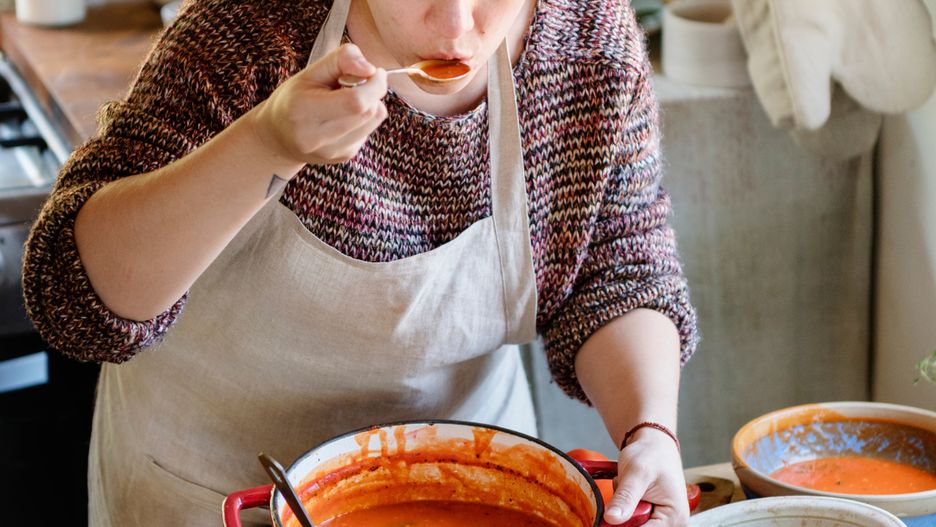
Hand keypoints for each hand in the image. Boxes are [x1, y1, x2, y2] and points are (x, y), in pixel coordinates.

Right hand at [250, 43, 388, 166]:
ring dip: (370, 104)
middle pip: (369, 111)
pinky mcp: (344, 156)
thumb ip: (340, 60)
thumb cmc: (293, 99)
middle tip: (355, 82)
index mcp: (305, 111)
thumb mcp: (309, 72)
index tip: (374, 72)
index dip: (374, 84)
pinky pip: (369, 130)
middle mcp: (318, 137)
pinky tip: (343, 116)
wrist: (278, 137)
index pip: (356, 101)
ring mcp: (333, 151)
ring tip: (346, 100)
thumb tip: (370, 68)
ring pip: (374, 121)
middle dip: (372, 91)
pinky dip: (363, 118)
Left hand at [605, 428, 688, 526]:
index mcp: (674, 517)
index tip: (610, 514)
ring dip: (623, 509)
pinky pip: (631, 519)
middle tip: (624, 491)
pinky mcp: (652, 516)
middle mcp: (672, 523)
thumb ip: (625, 497)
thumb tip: (611, 518)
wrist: (653, 444)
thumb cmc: (651, 454)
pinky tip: (629, 492)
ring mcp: (662, 520)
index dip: (623, 525)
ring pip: (631, 524)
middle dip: (624, 514)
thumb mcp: (636, 473)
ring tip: (629, 488)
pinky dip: (624, 507)